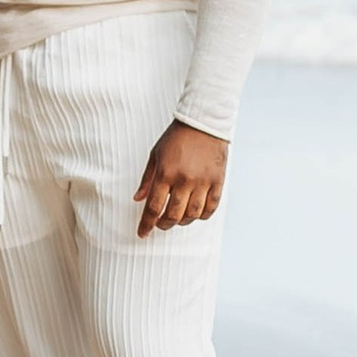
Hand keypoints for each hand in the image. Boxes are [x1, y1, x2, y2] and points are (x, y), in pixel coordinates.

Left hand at [135, 120, 224, 234]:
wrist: (203, 123)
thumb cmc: (176, 138)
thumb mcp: (155, 155)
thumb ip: (147, 179)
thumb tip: (138, 199)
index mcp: (166, 173)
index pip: (153, 207)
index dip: (146, 224)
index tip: (142, 233)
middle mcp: (185, 180)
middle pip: (173, 215)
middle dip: (164, 225)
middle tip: (160, 224)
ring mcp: (203, 182)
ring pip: (192, 215)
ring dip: (182, 222)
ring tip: (177, 218)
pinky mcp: (218, 181)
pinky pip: (211, 207)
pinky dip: (202, 215)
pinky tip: (195, 213)